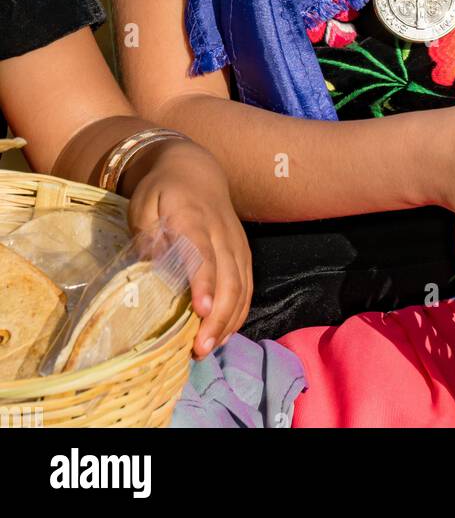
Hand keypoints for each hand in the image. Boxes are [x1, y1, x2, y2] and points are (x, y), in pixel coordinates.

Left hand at [125, 140, 252, 358]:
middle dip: (217, 316)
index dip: (204, 282)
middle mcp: (220, 232)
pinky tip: (225, 333)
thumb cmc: (162, 191)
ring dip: (228, 320)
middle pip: (228, 277)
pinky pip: (247, 285)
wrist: (195, 169)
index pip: (202, 253)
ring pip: (241, 285)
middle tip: (199, 348)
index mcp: (192, 217)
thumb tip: (152, 272)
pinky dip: (239, 311)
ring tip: (209, 348)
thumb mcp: (143, 206)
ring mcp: (236, 242)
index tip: (201, 310)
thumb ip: (147, 237)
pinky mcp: (243, 251)